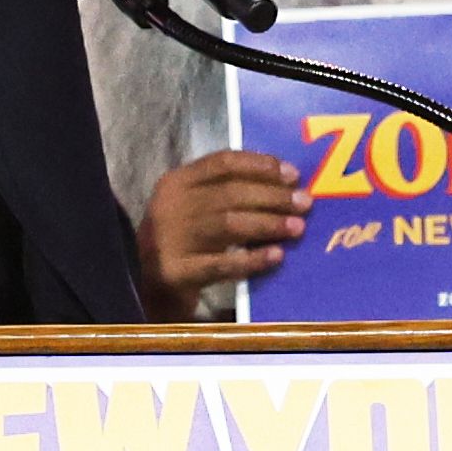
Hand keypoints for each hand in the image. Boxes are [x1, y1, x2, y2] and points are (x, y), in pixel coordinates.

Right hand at [132, 148, 301, 307]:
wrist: (146, 287)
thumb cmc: (182, 242)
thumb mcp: (194, 208)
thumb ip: (226, 193)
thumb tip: (285, 185)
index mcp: (175, 182)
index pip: (222, 163)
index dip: (260, 165)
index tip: (293, 174)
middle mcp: (169, 206)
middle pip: (230, 193)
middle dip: (273, 196)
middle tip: (305, 203)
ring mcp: (170, 240)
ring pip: (228, 224)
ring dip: (268, 224)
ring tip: (297, 228)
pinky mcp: (176, 273)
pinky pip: (221, 264)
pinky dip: (252, 259)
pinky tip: (277, 256)